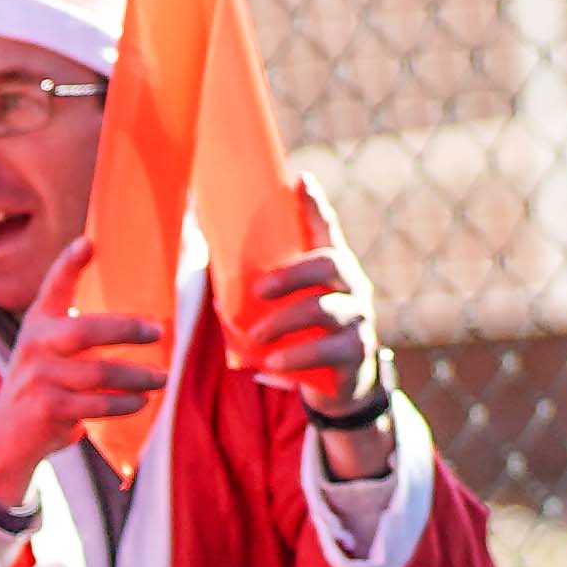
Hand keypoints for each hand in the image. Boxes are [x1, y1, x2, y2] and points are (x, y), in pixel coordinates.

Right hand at [0, 239, 169, 498]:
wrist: (7, 437)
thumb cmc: (44, 386)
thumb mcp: (51, 351)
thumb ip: (82, 333)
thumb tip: (147, 323)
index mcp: (38, 322)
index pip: (54, 286)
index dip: (69, 263)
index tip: (88, 243)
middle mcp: (35, 344)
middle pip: (86, 330)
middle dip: (127, 329)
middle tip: (158, 331)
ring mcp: (38, 377)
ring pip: (99, 373)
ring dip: (137, 375)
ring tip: (162, 377)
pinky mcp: (46, 408)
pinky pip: (95, 404)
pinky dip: (124, 404)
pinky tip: (141, 402)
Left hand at [238, 191, 395, 460]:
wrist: (338, 383)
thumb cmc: (301, 333)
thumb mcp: (286, 304)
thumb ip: (260, 280)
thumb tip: (208, 253)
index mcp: (332, 267)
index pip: (326, 229)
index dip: (316, 206)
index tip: (302, 182)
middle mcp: (352, 287)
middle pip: (331, 264)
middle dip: (293, 273)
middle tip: (258, 290)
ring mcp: (358, 319)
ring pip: (325, 310)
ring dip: (285, 321)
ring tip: (255, 336)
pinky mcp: (357, 354)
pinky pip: (328, 350)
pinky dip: (297, 357)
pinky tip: (272, 364)